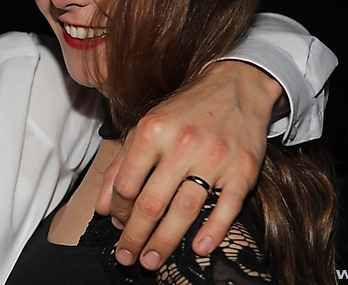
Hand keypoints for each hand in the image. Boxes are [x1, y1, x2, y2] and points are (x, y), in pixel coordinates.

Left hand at [95, 60, 281, 269]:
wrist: (236, 86)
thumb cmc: (185, 111)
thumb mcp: (147, 127)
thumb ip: (121, 165)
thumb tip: (104, 207)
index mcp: (153, 131)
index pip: (127, 184)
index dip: (119, 211)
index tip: (118, 226)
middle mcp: (182, 144)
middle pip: (151, 203)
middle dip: (135, 237)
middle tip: (127, 258)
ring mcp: (215, 157)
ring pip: (184, 210)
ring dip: (165, 242)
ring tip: (151, 261)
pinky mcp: (243, 169)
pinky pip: (226, 208)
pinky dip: (212, 232)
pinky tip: (198, 249)